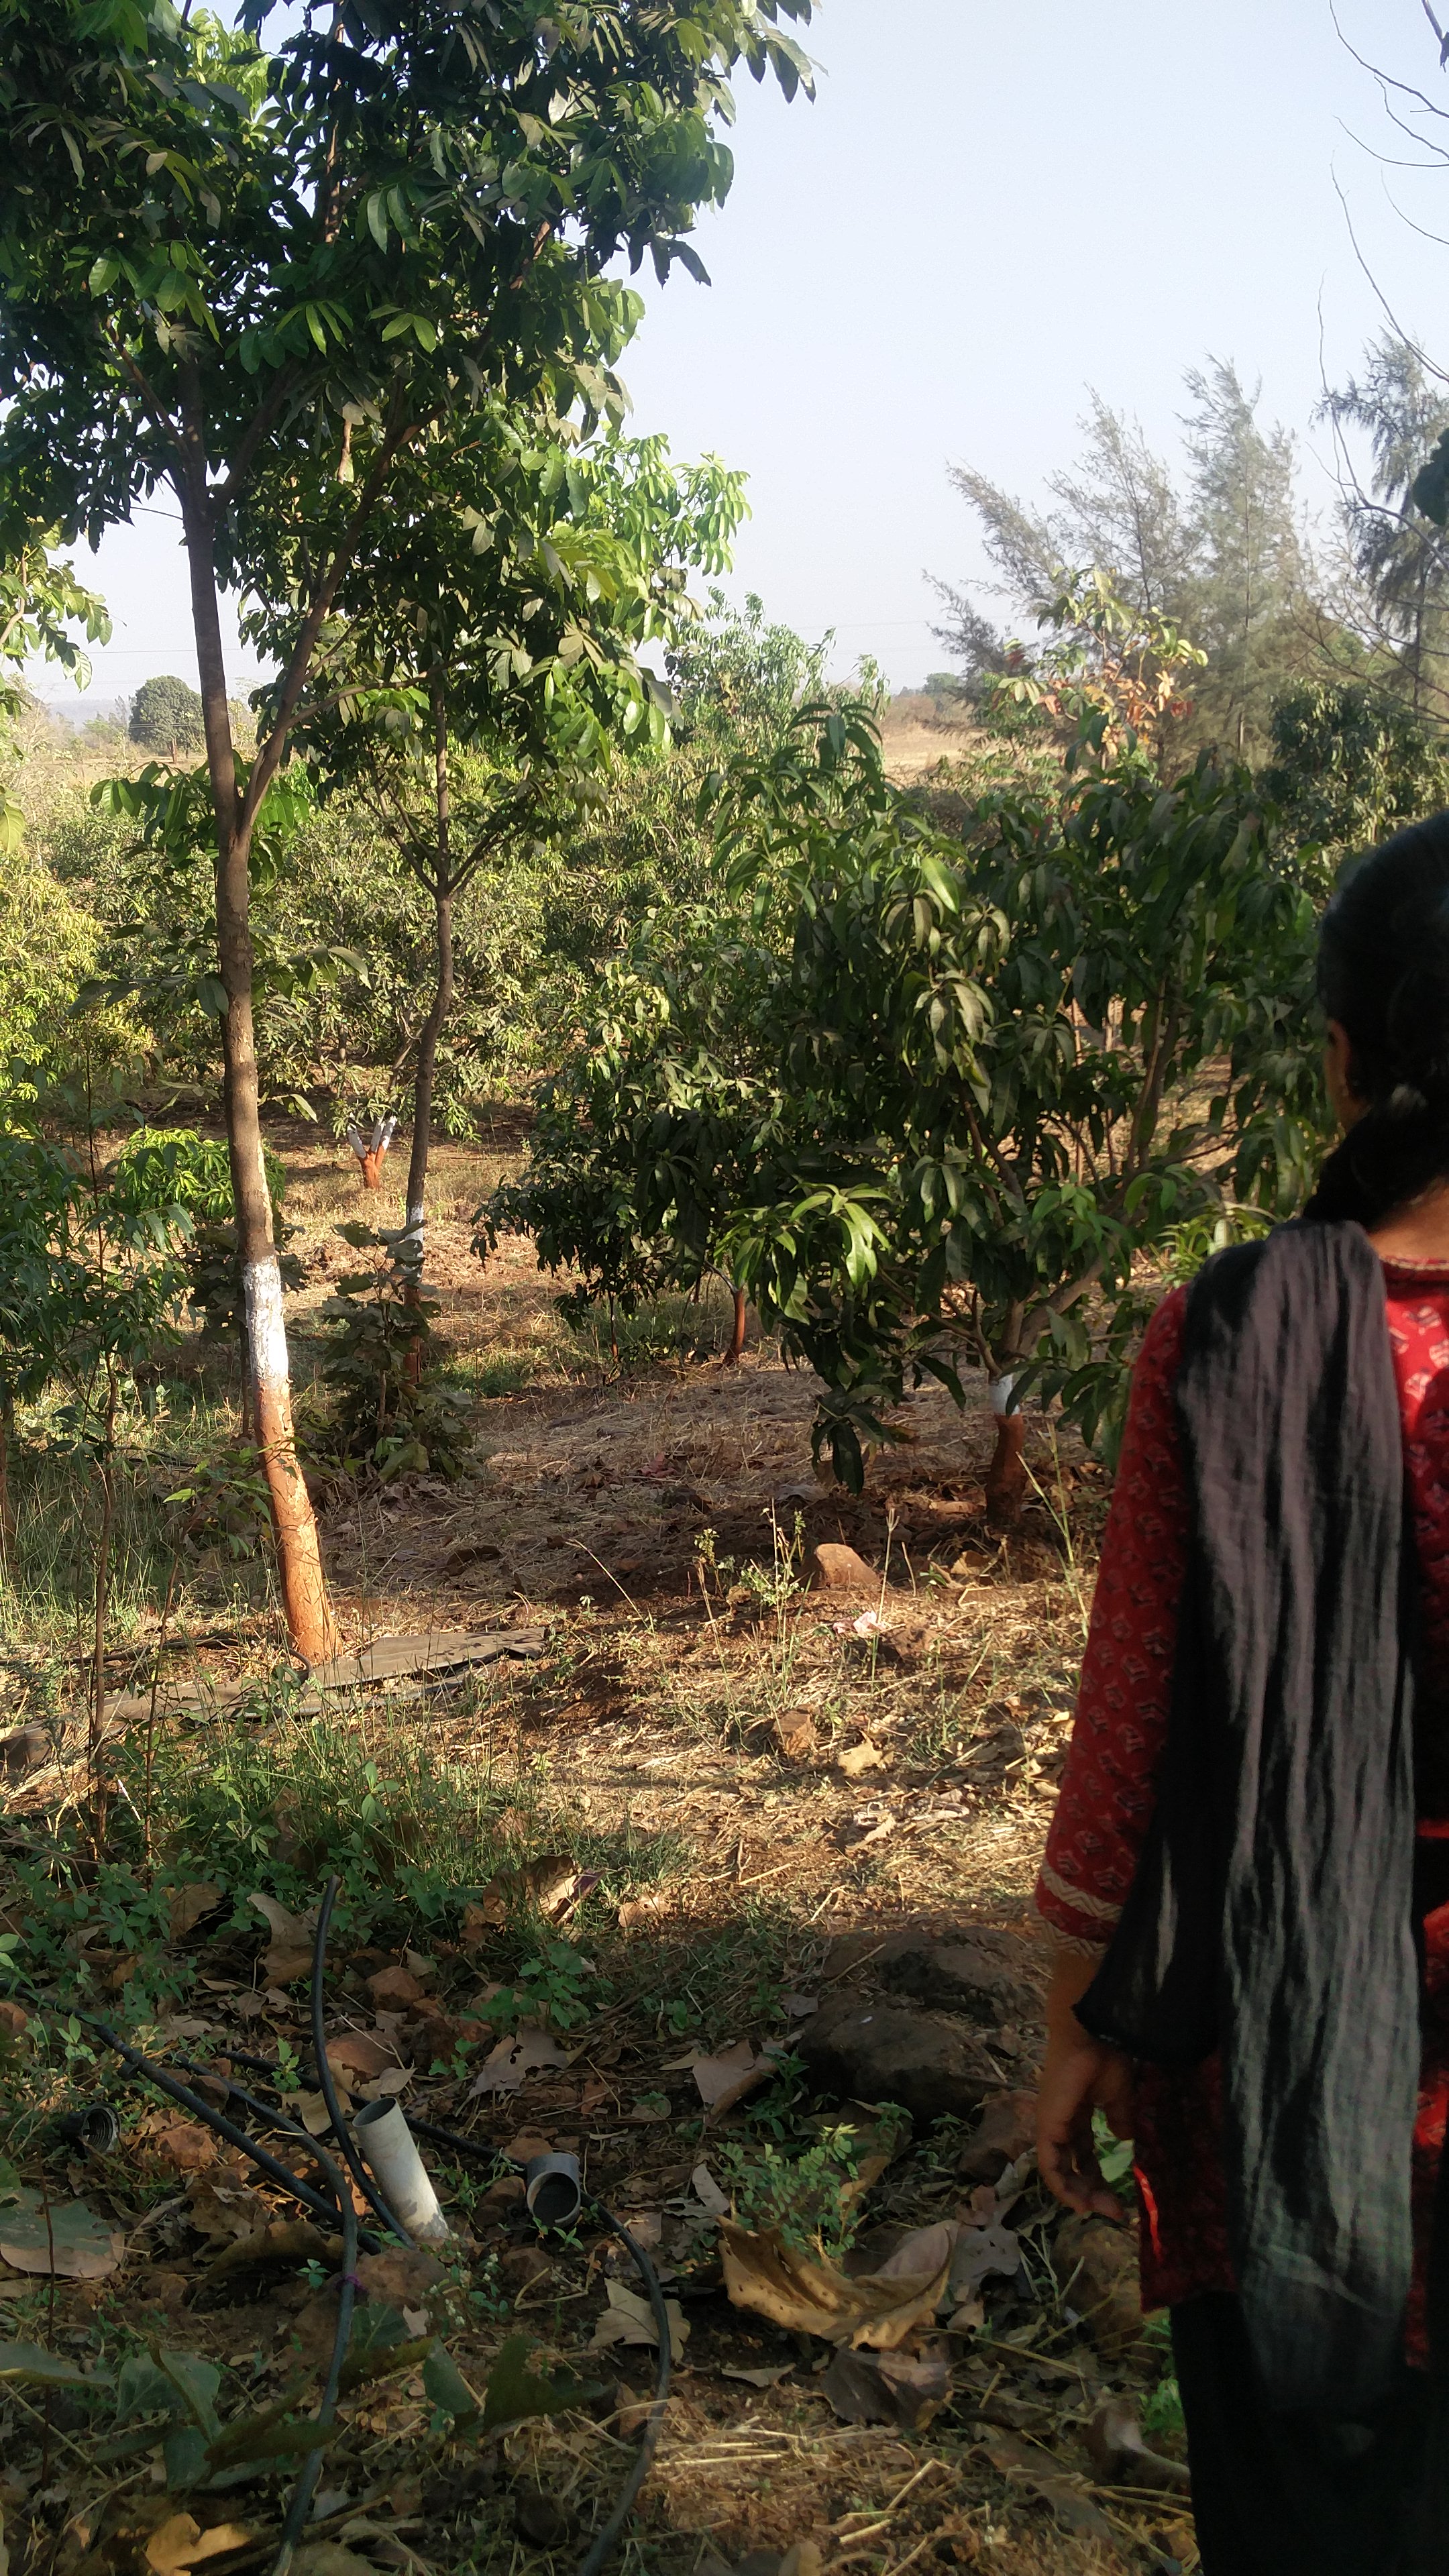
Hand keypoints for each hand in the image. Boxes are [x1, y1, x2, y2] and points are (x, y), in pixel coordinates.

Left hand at [1035, 1948, 1135, 2220]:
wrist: (1092, 2034)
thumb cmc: (1104, 2057)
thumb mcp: (1119, 2097)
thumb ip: (1119, 2120)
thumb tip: (1125, 2142)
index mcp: (1076, 2116)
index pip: (1084, 2155)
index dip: (1098, 2178)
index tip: (1118, 2201)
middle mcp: (1060, 2123)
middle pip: (1073, 2167)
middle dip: (1092, 2192)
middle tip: (1114, 2212)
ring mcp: (1050, 2124)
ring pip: (1059, 2171)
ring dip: (1078, 2194)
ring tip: (1098, 2211)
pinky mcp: (1046, 2124)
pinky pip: (1050, 2164)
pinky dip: (1062, 2185)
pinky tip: (1079, 2201)